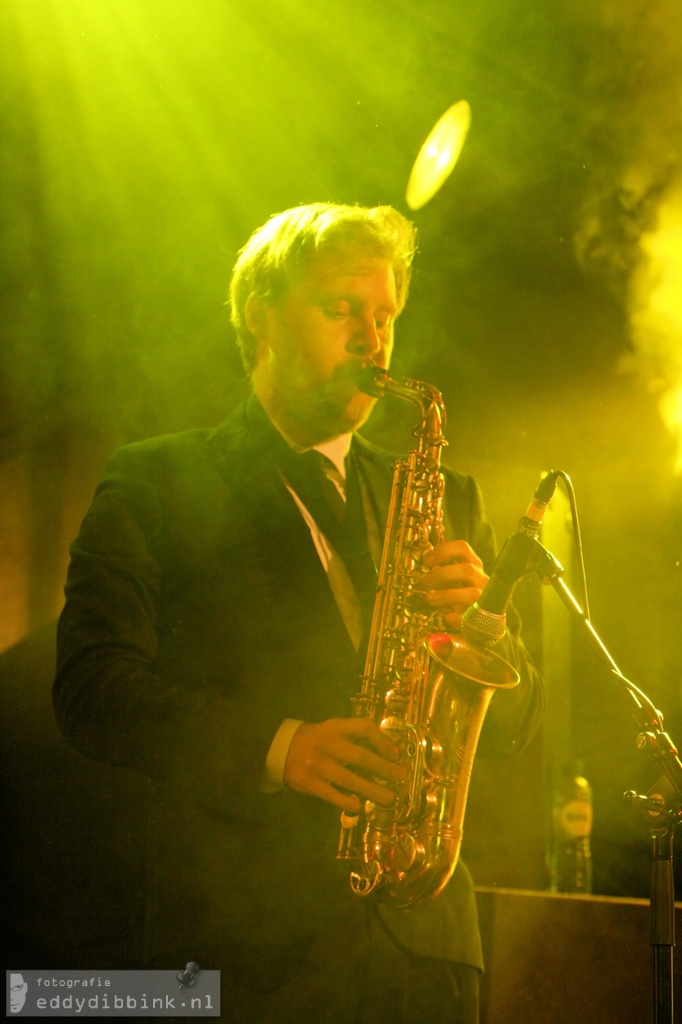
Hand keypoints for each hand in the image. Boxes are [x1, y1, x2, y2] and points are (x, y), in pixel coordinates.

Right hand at [283, 717, 405, 812]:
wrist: (279, 748)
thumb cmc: (314, 740)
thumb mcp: (331, 729)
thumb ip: (353, 736)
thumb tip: (386, 750)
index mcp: (334, 728)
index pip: (362, 728)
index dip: (382, 740)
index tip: (396, 753)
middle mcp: (327, 744)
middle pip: (360, 756)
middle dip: (383, 768)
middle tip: (400, 777)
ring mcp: (317, 764)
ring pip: (349, 779)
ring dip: (371, 789)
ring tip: (388, 797)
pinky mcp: (309, 782)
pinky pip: (331, 794)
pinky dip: (346, 801)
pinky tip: (358, 806)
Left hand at [421, 539, 488, 630]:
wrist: (483, 617)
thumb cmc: (463, 592)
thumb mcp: (456, 576)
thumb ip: (445, 566)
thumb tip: (426, 559)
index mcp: (474, 565)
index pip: (463, 548)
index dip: (443, 551)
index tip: (427, 561)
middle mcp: (481, 580)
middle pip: (467, 570)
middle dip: (442, 575)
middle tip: (425, 581)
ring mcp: (485, 599)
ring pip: (472, 594)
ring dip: (447, 595)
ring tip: (430, 598)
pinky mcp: (483, 618)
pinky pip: (471, 618)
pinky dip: (457, 618)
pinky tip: (447, 617)